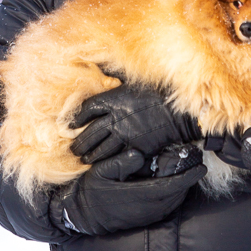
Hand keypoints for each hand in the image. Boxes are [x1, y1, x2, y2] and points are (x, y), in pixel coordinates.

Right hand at [50, 149, 206, 235]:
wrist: (84, 215)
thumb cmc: (92, 190)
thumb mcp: (101, 171)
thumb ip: (120, 162)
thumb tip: (138, 155)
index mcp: (138, 195)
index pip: (171, 186)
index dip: (188, 177)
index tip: (201, 167)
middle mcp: (146, 209)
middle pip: (177, 195)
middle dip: (190, 180)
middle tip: (198, 164)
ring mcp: (146, 216)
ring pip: (174, 203)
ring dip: (184, 189)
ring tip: (190, 172)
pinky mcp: (144, 220)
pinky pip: (167, 209)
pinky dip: (176, 196)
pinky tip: (175, 185)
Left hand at [69, 85, 201, 163]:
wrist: (178, 112)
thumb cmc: (157, 95)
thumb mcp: (133, 85)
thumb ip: (115, 90)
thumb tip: (100, 85)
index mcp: (114, 99)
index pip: (86, 110)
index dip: (76, 119)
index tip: (71, 125)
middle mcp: (116, 118)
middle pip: (88, 134)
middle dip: (78, 143)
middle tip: (74, 149)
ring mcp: (126, 135)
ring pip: (99, 150)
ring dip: (89, 156)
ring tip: (84, 158)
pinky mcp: (136, 148)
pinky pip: (116, 159)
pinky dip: (107, 163)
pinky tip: (102, 164)